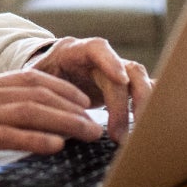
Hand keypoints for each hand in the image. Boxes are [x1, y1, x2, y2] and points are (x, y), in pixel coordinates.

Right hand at [0, 69, 103, 172]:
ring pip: (30, 111)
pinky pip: (7, 135)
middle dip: (73, 108)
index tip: (84, 100)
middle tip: (97, 122)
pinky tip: (54, 146)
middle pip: (38, 94)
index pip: (31, 77)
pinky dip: (35, 140)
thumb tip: (12, 120)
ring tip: (88, 134)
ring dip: (65, 123)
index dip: (63, 88)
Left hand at [25, 37, 152, 143]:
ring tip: (133, 138)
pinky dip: (150, 106)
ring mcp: (116, 71)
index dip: (110, 61)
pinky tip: (153, 125)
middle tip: (119, 135)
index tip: (119, 79)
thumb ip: (40, 91)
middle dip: (127, 103)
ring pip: (140, 81)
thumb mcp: (33, 81)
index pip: (98, 48)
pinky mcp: (124, 86)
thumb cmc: (40, 77)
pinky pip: (143, 91)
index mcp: (75, 51)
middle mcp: (102, 59)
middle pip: (127, 71)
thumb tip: (46, 116)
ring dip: (141, 109)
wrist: (48, 73)